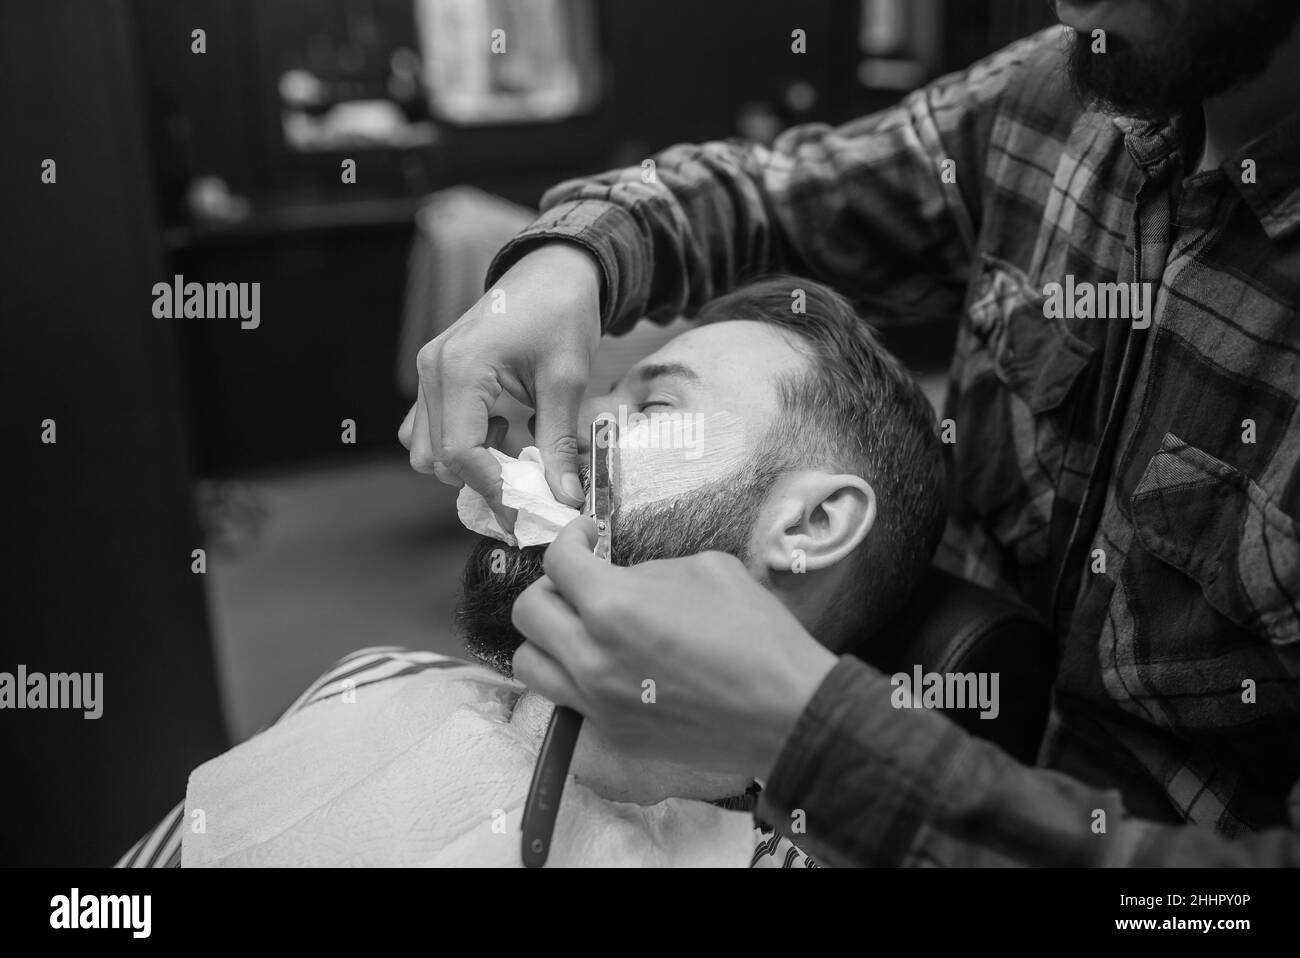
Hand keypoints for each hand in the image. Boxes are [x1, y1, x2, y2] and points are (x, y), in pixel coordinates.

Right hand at [398, 243, 601, 513]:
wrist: (552, 269)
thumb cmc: (562, 313)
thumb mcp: (567, 380)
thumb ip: (559, 442)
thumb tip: (565, 498)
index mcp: (461, 368)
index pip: (459, 453)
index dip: (492, 490)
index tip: (525, 512)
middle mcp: (433, 370)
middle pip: (435, 459)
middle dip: (481, 479)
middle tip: (529, 474)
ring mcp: (428, 371)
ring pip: (424, 447)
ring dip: (467, 461)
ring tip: (513, 438)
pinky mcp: (434, 373)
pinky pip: (429, 426)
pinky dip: (459, 441)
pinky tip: (499, 423)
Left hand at [511, 518, 838, 779]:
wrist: (786, 710)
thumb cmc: (755, 632)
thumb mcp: (706, 569)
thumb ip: (649, 570)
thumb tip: (623, 579)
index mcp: (613, 606)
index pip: (558, 561)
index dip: (570, 537)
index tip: (587, 535)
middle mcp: (590, 656)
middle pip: (528, 612)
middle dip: (551, 585)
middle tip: (581, 581)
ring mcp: (596, 701)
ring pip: (530, 664)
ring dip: (547, 637)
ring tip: (579, 628)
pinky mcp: (610, 733)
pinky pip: (565, 699)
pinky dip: (572, 677)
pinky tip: (605, 666)